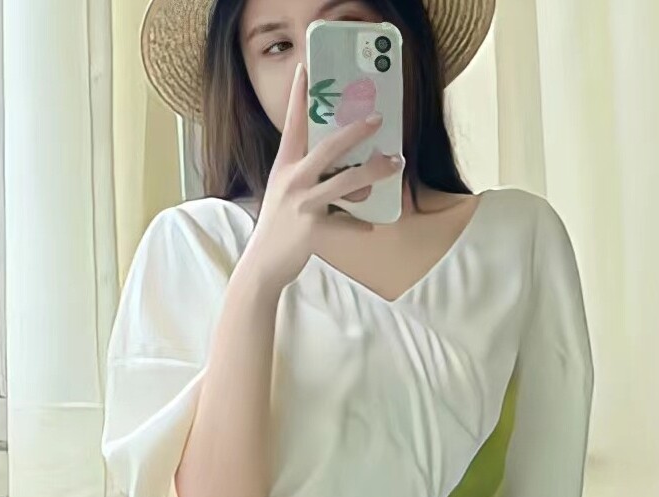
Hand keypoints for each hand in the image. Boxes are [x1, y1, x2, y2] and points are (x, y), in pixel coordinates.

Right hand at [241, 62, 402, 292]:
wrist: (263, 264)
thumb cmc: (279, 227)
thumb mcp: (285, 193)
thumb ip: (309, 177)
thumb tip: (349, 174)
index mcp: (285, 167)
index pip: (292, 125)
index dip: (299, 97)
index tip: (306, 69)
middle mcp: (293, 180)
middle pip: (329, 148)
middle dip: (356, 131)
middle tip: (378, 119)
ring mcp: (303, 204)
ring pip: (346, 182)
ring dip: (374, 172)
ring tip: (395, 165)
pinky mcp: (312, 230)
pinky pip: (346, 224)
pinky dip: (360, 226)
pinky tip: (371, 226)